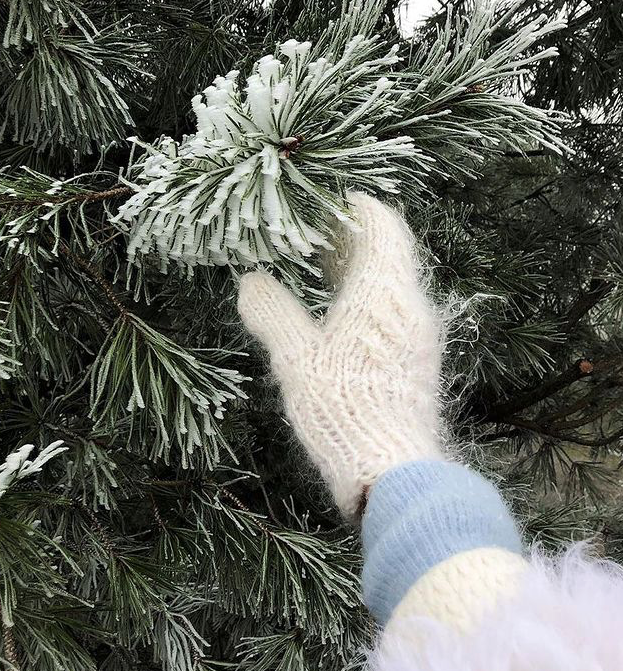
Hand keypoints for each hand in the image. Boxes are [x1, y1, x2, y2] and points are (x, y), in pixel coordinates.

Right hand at [238, 193, 443, 520]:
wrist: (393, 470)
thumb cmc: (343, 405)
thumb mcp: (296, 358)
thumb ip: (272, 313)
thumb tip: (251, 282)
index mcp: (385, 292)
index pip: (384, 228)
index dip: (361, 208)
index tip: (337, 200)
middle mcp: (411, 306)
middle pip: (390, 254)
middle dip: (356, 240)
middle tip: (320, 233)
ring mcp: (420, 337)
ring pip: (394, 286)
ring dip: (363, 272)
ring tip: (326, 272)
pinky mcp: (419, 364)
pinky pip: (396, 313)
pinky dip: (371, 301)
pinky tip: (342, 319)